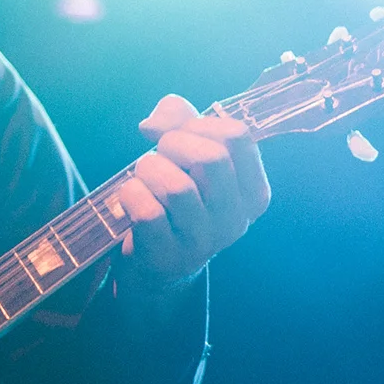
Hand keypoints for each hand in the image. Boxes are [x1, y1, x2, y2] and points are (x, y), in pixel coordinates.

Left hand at [111, 95, 271, 290]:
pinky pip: (147, 211)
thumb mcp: (190, 155)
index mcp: (254, 193)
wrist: (159, 262)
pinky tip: (131, 196)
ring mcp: (204, 242)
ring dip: (148, 169)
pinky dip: (130, 193)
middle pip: (212, 158)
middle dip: (173, 143)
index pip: (238, 137)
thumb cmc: (177, 198)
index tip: (182, 134)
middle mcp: (236, 220)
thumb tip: (152, 126)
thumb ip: (179, 121)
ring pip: (177, 187)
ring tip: (144, 176)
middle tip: (160, 154)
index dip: (200, 124)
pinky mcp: (167, 255)